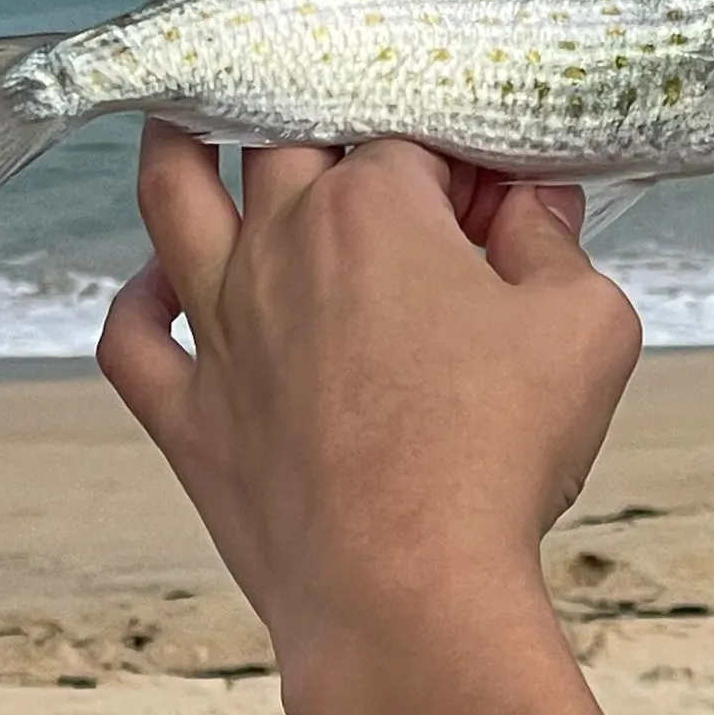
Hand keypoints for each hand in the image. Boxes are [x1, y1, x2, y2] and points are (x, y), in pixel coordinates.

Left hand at [96, 125, 713, 714]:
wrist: (406, 594)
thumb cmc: (495, 456)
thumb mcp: (584, 326)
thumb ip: (557, 243)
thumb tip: (535, 206)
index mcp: (373, 209)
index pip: (409, 140)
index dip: (454, 163)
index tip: (490, 201)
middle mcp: (281, 245)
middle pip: (281, 140)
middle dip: (326, 132)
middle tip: (370, 165)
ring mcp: (222, 326)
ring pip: (169, 200)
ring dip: (177, 148)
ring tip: (186, 119)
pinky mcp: (188, 410)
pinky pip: (130, 336)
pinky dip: (138, 299)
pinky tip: (161, 286)